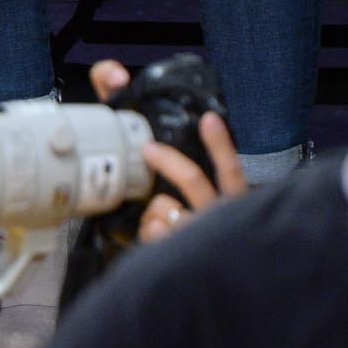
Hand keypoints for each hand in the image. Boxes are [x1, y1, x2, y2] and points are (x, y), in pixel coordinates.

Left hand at [87, 63, 245, 242]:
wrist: (186, 272)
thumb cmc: (186, 223)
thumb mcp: (184, 189)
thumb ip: (154, 136)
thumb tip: (116, 75)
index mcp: (228, 198)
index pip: (230, 169)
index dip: (221, 144)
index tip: (210, 119)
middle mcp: (221, 217)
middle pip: (193, 180)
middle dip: (167, 161)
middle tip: (148, 148)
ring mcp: (202, 237)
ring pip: (164, 206)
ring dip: (153, 209)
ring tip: (154, 216)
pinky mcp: (182, 253)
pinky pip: (152, 232)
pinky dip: (148, 231)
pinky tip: (156, 238)